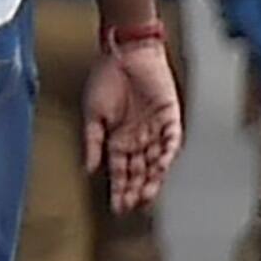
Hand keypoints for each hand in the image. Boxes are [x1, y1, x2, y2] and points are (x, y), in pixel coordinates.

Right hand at [83, 34, 184, 211]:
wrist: (125, 52)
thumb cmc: (105, 78)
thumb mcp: (92, 114)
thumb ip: (92, 142)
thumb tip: (89, 168)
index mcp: (118, 139)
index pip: (120, 171)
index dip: (119, 190)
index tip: (117, 208)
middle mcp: (138, 138)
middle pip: (140, 171)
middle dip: (136, 190)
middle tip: (133, 207)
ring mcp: (155, 129)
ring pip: (156, 161)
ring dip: (152, 178)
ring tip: (147, 195)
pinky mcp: (170, 117)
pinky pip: (171, 140)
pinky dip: (166, 154)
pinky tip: (161, 168)